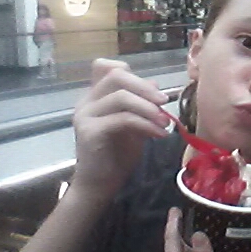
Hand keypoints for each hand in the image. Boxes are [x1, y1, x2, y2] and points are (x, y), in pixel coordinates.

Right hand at [71, 58, 169, 198]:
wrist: (100, 184)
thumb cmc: (117, 154)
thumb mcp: (135, 124)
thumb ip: (141, 104)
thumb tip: (154, 84)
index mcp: (96, 96)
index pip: (105, 67)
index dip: (130, 71)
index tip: (153, 89)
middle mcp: (87, 101)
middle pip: (116, 76)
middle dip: (145, 87)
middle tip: (165, 101)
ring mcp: (85, 115)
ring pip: (121, 97)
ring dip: (149, 108)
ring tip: (165, 122)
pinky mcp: (90, 132)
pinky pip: (123, 119)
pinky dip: (146, 124)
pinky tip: (159, 134)